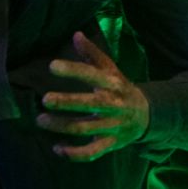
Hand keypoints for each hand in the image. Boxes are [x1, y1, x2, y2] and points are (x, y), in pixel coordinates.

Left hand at [39, 31, 149, 160]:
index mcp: (112, 83)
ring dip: (61, 126)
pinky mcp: (110, 143)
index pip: (92, 74)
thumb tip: (76, 34)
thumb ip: (92, 53)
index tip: (52, 66)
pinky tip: (57, 149)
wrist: (147, 115)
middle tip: (44, 100)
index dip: (73, 70)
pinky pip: (92, 152)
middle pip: (90, 104)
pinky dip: (74, 154)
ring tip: (41, 120)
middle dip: (67, 102)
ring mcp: (112, 126)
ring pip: (85, 129)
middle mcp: (113, 104)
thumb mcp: (111, 69)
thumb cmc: (121, 88)